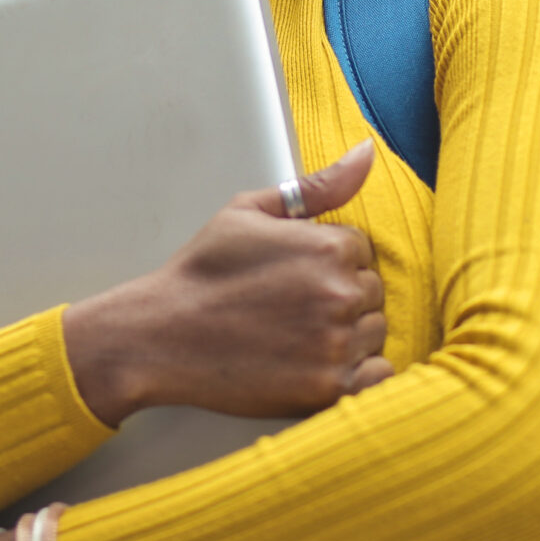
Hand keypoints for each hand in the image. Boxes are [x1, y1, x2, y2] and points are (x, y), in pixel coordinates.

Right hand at [62, 141, 392, 424]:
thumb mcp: (250, 211)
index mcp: (329, 246)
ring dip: (348, 336)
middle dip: (339, 297)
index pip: (361, 251)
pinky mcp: (329, 388)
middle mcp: (339, 294)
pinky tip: (317, 365)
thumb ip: (318, 186)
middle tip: (290, 309)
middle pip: (371, 293)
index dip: (328, 263)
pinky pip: (377, 378)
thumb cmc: (202, 273)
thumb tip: (367, 152)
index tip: (293, 278)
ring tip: (296, 336)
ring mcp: (336, 344)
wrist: (162, 336)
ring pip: (374, 334)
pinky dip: (357, 374)